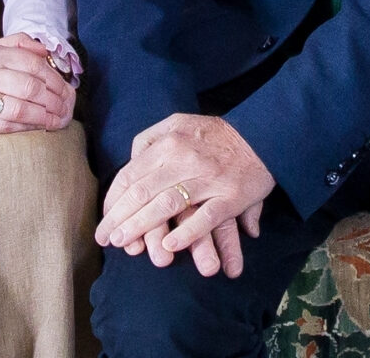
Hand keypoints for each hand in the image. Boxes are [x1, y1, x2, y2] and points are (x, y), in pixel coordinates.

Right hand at [0, 37, 75, 134]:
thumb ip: (16, 44)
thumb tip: (46, 51)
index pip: (32, 63)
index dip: (55, 77)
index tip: (67, 88)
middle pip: (31, 86)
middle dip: (56, 98)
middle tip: (68, 106)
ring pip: (23, 106)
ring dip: (47, 115)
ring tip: (61, 119)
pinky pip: (9, 124)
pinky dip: (30, 126)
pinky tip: (42, 126)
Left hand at [96, 115, 274, 276]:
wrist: (264, 136)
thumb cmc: (216, 134)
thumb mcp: (179, 122)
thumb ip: (151, 138)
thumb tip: (131, 158)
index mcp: (169, 142)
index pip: (131, 174)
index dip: (114, 199)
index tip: (105, 218)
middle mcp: (184, 159)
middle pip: (143, 192)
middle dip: (119, 218)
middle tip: (105, 239)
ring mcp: (208, 179)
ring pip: (167, 205)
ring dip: (142, 227)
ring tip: (125, 244)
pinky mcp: (230, 197)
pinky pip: (205, 217)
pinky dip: (187, 233)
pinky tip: (169, 246)